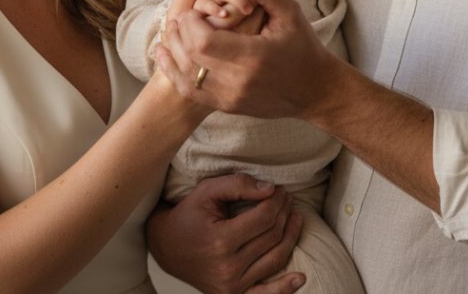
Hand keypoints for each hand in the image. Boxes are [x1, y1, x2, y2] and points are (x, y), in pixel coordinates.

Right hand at [147, 174, 304, 293]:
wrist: (166, 247)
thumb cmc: (188, 215)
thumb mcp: (207, 191)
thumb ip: (238, 185)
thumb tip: (270, 189)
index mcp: (220, 241)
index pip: (264, 218)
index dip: (277, 201)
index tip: (280, 190)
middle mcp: (227, 267)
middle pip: (272, 237)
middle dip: (285, 214)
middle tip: (287, 199)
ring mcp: (231, 285)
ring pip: (275, 259)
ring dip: (291, 237)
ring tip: (295, 219)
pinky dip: (285, 287)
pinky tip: (300, 277)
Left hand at [156, 0, 337, 118]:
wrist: (313, 90)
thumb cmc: (303, 46)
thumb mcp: (289, 13)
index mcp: (254, 57)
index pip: (204, 40)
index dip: (192, 22)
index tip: (196, 10)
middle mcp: (238, 82)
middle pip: (191, 56)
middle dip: (181, 32)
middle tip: (183, 16)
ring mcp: (230, 98)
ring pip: (185, 74)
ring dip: (174, 49)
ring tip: (175, 30)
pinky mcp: (226, 106)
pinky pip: (190, 91)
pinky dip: (174, 71)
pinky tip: (166, 53)